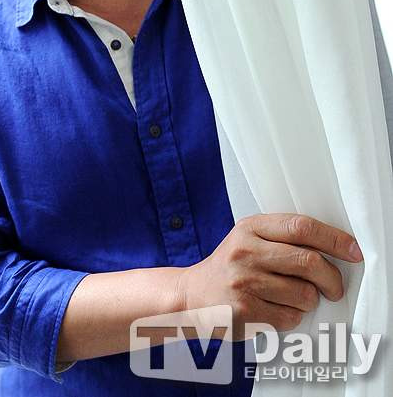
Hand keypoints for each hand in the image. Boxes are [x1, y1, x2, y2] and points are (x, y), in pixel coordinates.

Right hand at [176, 213, 363, 339]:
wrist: (192, 296)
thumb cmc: (229, 267)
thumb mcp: (248, 239)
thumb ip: (282, 238)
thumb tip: (333, 250)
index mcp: (250, 227)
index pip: (301, 227)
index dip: (334, 239)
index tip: (353, 250)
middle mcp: (245, 251)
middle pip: (309, 262)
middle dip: (332, 278)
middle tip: (335, 287)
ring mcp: (244, 282)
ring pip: (304, 294)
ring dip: (309, 301)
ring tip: (295, 299)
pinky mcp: (245, 312)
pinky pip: (290, 317)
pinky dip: (293, 317)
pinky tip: (277, 310)